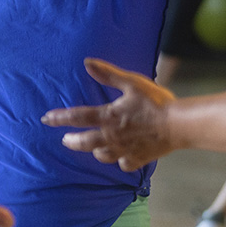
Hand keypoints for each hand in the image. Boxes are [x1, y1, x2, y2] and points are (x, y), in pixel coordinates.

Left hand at [40, 58, 175, 171]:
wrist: (179, 125)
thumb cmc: (156, 102)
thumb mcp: (132, 83)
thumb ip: (108, 74)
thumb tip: (87, 63)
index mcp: (108, 117)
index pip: (77, 117)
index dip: (59, 118)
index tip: (46, 119)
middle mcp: (111, 136)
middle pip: (84, 142)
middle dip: (72, 141)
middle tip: (65, 140)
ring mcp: (123, 150)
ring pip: (102, 156)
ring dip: (96, 152)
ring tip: (94, 149)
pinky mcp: (137, 159)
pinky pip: (124, 164)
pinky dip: (121, 161)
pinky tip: (123, 158)